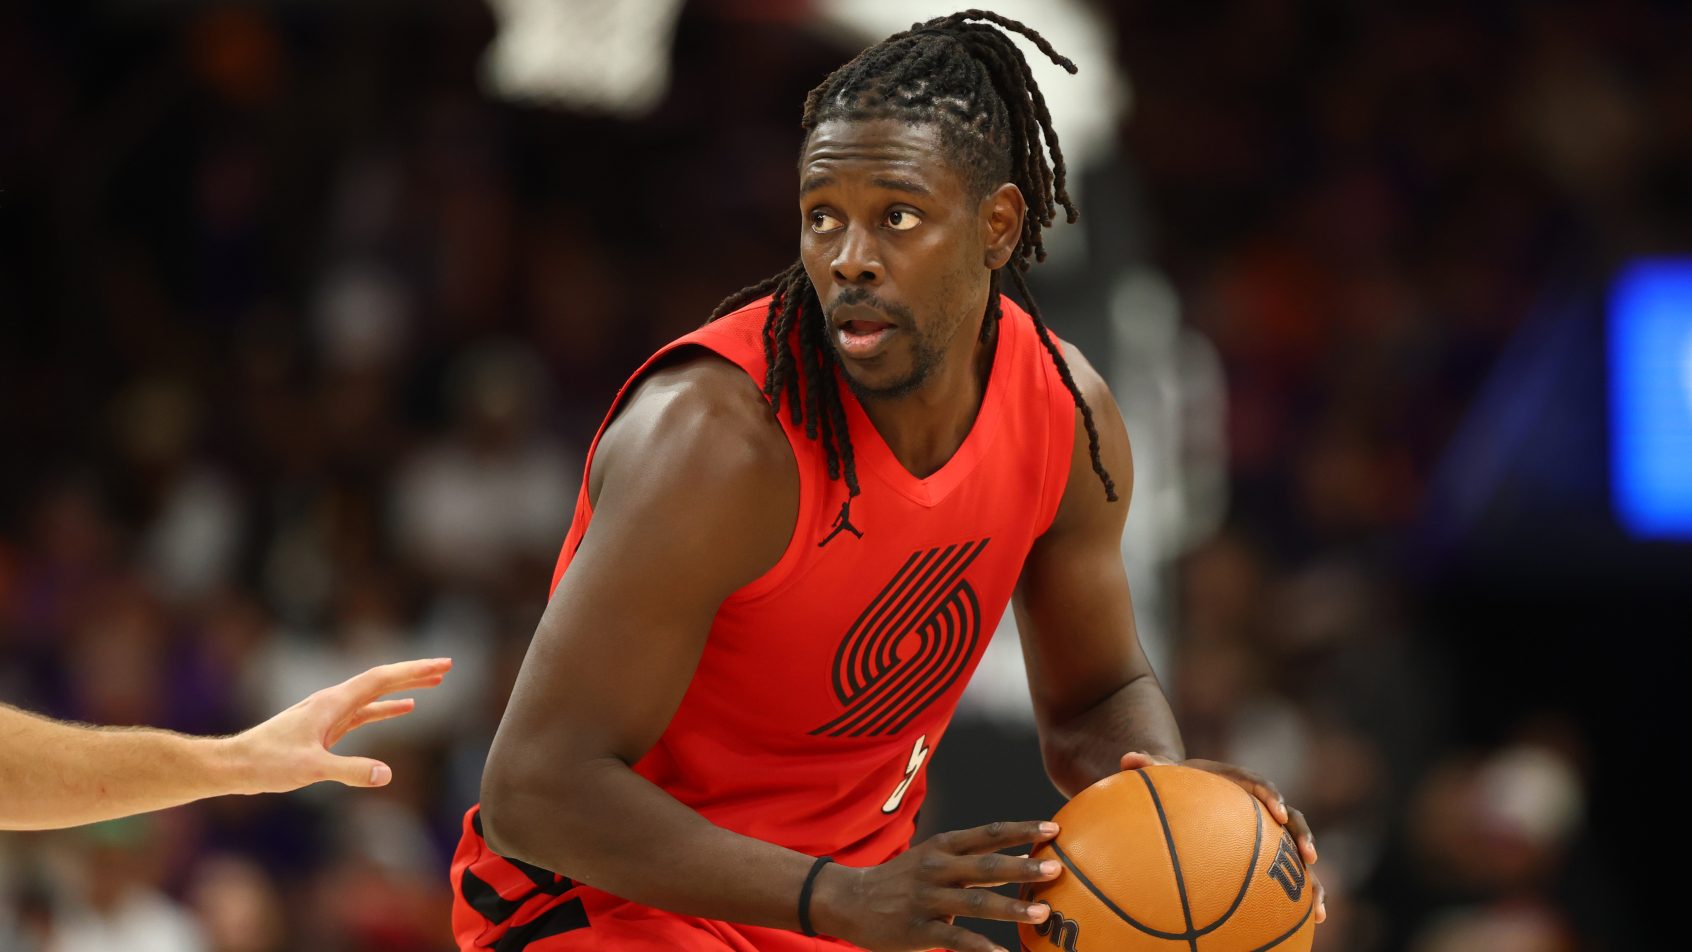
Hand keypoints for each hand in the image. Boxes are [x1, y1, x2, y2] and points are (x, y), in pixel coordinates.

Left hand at [229, 658, 452, 793]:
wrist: (235, 766)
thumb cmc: (267, 764)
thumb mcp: (311, 769)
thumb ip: (350, 770)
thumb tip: (387, 774)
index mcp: (332, 703)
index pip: (381, 680)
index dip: (413, 671)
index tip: (441, 666)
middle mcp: (333, 702)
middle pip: (381, 681)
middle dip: (415, 674)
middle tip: (447, 668)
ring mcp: (329, 714)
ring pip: (375, 695)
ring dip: (404, 689)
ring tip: (433, 684)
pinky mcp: (326, 729)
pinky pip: (365, 713)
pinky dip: (387, 709)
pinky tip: (403, 711)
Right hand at [811, 820, 1063, 951]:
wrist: (851, 900)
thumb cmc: (904, 880)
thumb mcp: (934, 860)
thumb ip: (973, 864)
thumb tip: (1020, 869)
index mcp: (943, 846)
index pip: (989, 833)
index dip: (1022, 830)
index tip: (1053, 828)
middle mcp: (937, 868)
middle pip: (987, 865)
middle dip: (1023, 866)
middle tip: (1056, 868)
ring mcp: (927, 899)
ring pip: (976, 902)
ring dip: (1012, 907)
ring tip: (1042, 912)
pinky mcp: (918, 929)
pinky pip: (955, 939)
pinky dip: (980, 947)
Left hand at [1119, 751, 1325, 923]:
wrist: (1192, 793)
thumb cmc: (1178, 784)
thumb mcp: (1164, 774)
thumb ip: (1150, 767)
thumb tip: (1127, 758)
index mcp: (1240, 783)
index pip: (1260, 785)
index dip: (1272, 796)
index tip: (1277, 811)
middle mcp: (1263, 807)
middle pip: (1292, 819)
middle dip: (1302, 837)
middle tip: (1309, 857)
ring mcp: (1270, 833)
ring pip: (1298, 853)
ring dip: (1312, 878)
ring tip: (1317, 906)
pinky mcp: (1271, 855)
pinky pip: (1289, 876)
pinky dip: (1302, 897)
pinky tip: (1312, 922)